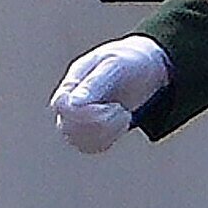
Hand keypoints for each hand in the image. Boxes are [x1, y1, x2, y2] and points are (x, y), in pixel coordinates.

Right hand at [56, 36, 170, 151]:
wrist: (146, 67)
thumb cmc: (130, 61)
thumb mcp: (116, 66)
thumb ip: (93, 84)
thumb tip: (72, 103)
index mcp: (73, 80)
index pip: (61, 105)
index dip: (85, 113)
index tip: (114, 106)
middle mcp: (70, 100)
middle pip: (67, 126)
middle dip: (100, 123)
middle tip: (122, 110)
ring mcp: (76, 115)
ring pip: (76, 140)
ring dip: (105, 132)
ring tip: (123, 115)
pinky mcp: (88, 129)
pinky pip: (88, 146)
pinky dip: (107, 139)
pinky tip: (120, 124)